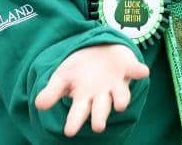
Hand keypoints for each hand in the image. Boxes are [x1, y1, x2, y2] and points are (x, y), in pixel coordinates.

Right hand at [34, 43, 149, 136]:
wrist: (98, 49)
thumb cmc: (79, 69)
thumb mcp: (62, 77)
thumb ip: (52, 91)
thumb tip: (38, 104)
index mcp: (84, 99)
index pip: (78, 113)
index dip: (75, 122)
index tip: (69, 131)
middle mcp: (102, 95)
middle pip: (101, 109)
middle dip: (100, 118)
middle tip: (98, 127)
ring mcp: (117, 83)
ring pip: (121, 95)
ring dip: (121, 98)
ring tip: (120, 104)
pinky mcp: (129, 68)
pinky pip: (135, 71)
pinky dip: (139, 71)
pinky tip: (142, 72)